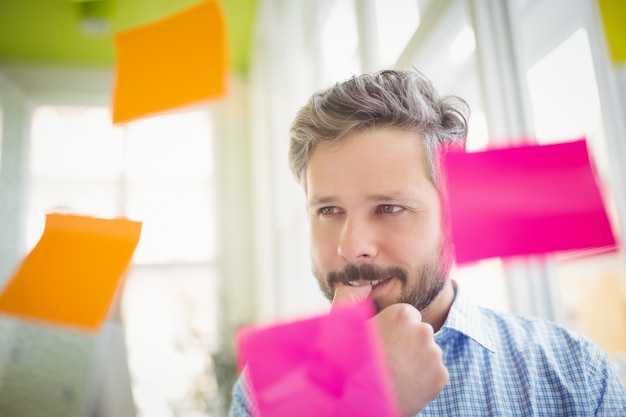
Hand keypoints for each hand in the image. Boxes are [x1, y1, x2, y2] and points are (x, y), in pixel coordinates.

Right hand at [332, 285, 447, 416]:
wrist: (362, 400)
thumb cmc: (351, 362)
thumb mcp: (344, 325)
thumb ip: (350, 298)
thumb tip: (359, 283)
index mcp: (403, 314)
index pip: (408, 316)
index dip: (395, 329)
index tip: (384, 342)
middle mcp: (423, 331)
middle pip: (420, 333)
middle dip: (409, 344)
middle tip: (389, 360)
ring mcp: (434, 354)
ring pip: (428, 353)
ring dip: (416, 362)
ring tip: (396, 373)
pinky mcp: (441, 376)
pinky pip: (435, 373)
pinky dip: (424, 379)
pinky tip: (406, 384)